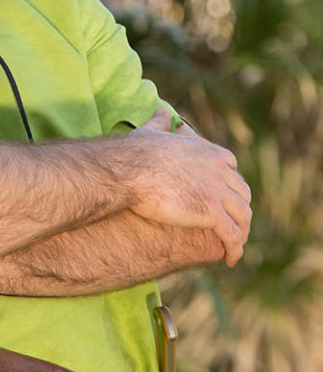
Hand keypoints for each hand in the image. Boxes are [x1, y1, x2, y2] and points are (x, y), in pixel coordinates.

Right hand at [128, 108, 251, 266]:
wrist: (128, 171)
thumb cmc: (133, 154)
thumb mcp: (151, 133)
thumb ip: (160, 123)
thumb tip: (161, 112)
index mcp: (207, 151)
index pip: (231, 167)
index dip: (230, 183)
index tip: (224, 196)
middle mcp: (219, 169)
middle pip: (241, 192)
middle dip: (239, 209)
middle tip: (233, 224)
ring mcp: (218, 190)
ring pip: (242, 215)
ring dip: (242, 232)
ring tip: (235, 246)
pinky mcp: (212, 212)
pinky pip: (232, 234)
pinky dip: (235, 248)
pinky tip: (231, 259)